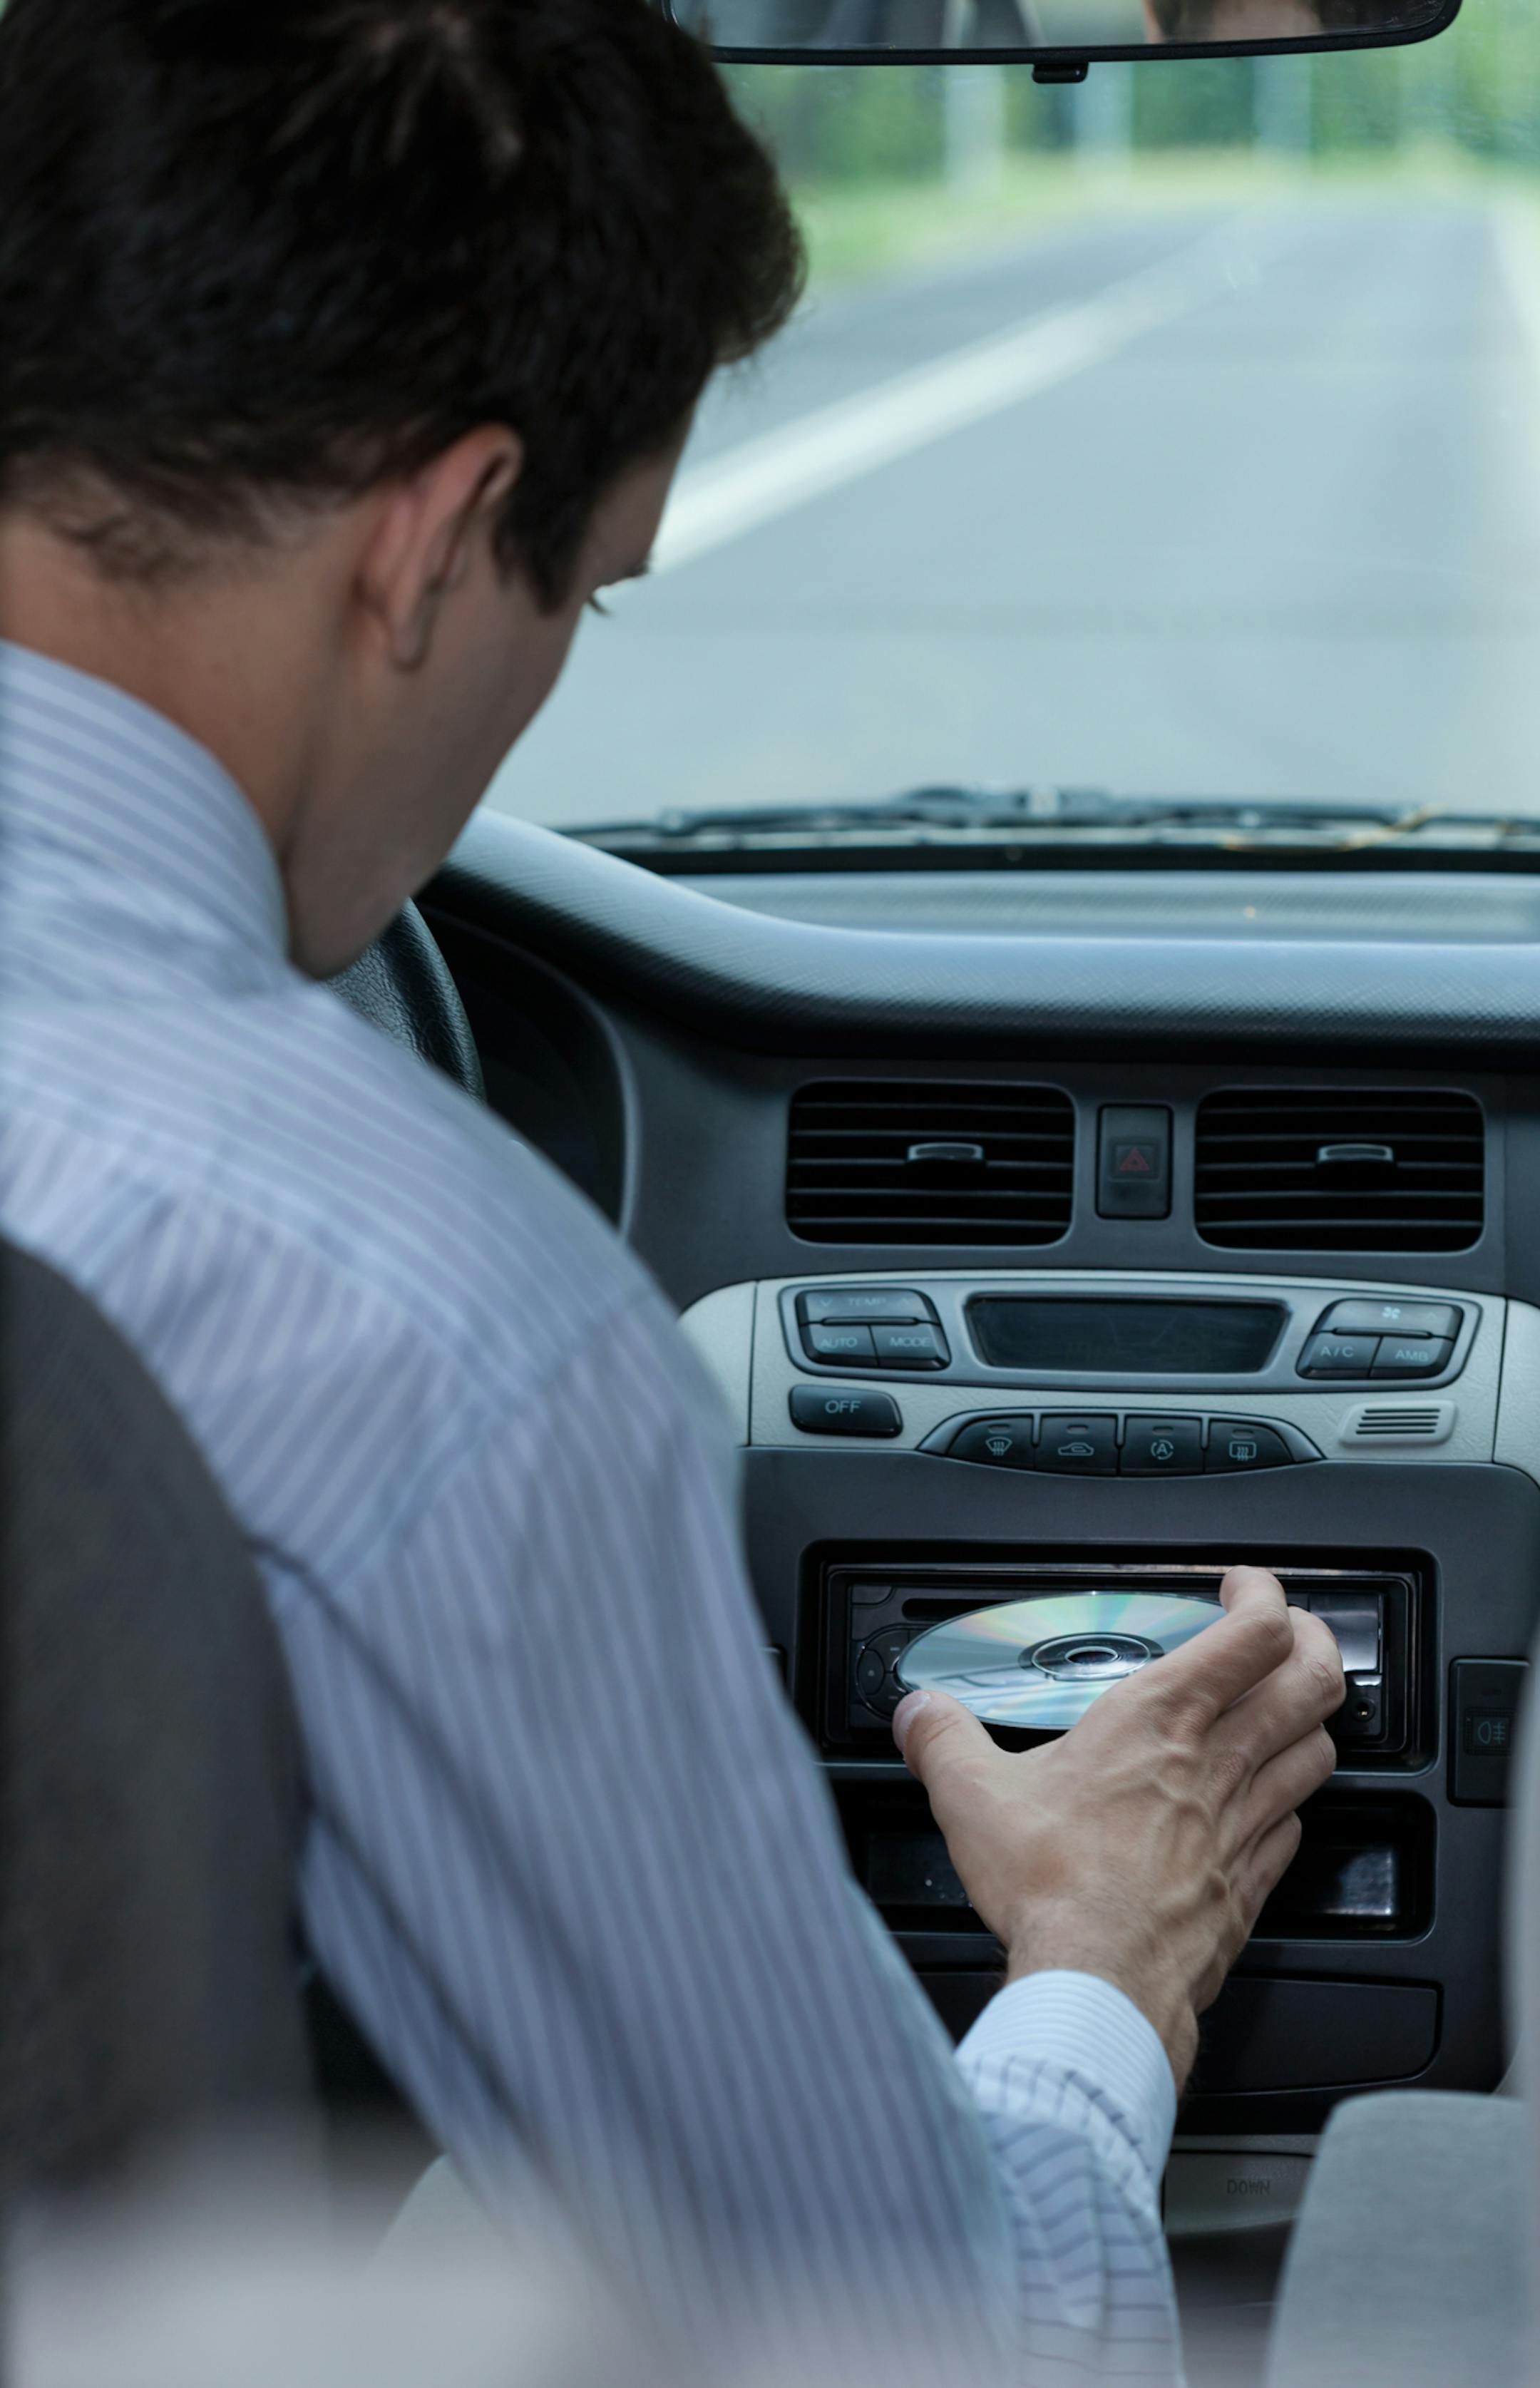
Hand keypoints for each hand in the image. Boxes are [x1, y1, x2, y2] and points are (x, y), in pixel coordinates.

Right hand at [892, 1565, 1343, 2089]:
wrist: (1101, 1986)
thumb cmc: (1053, 1890)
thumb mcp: (972, 1798)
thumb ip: (942, 1739)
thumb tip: (918, 1713)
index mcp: (1158, 1720)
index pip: (1254, 1632)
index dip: (1265, 1595)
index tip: (1243, 1586)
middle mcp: (1215, 1763)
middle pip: (1314, 1681)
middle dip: (1315, 1644)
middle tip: (1292, 1636)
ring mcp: (1242, 1825)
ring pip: (1317, 1750)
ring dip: (1310, 1721)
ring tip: (1285, 1711)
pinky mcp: (1248, 1884)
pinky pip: (1295, 1825)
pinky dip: (1288, 1802)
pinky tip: (1264, 1805)